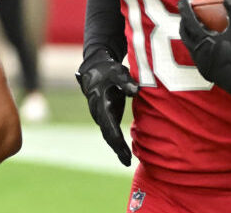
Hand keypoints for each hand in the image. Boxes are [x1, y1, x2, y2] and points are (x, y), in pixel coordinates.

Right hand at [76, 49, 138, 165]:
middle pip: (107, 134)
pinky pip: (109, 131)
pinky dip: (116, 141)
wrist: (94, 68)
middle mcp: (98, 112)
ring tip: (126, 160)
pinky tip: (123, 150)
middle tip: (127, 161)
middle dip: (117, 148)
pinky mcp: (105, 115)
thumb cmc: (108, 70)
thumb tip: (136, 91)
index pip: (109, 126)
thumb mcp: (118, 72)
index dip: (117, 141)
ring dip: (116, 147)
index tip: (124, 152)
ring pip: (107, 134)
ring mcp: (100, 115)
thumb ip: (126, 82)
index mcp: (101, 104)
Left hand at [177, 0, 230, 103]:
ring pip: (191, 46)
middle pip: (184, 35)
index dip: (185, 10)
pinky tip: (210, 43)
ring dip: (191, 35)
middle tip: (186, 13)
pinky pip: (199, 55)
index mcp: (203, 42)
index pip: (188, 22)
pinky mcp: (208, 73)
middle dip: (183, 22)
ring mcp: (202, 65)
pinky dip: (200, 45)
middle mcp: (198, 54)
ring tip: (196, 26)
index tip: (183, 0)